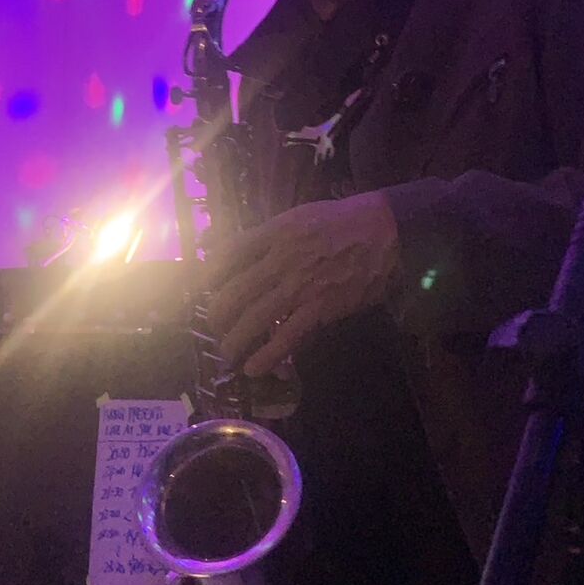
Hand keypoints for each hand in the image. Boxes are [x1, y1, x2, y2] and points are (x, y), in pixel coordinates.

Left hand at [205, 192, 400, 377]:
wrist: (386, 232)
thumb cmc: (341, 221)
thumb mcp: (298, 216)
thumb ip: (264, 234)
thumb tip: (224, 246)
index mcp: (275, 233)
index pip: (228, 254)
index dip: (206, 274)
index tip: (196, 287)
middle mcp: (280, 259)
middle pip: (233, 292)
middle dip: (216, 315)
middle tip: (212, 325)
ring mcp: (299, 286)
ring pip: (253, 319)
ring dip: (233, 341)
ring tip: (226, 352)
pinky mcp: (319, 308)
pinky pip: (286, 337)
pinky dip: (267, 356)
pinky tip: (253, 368)